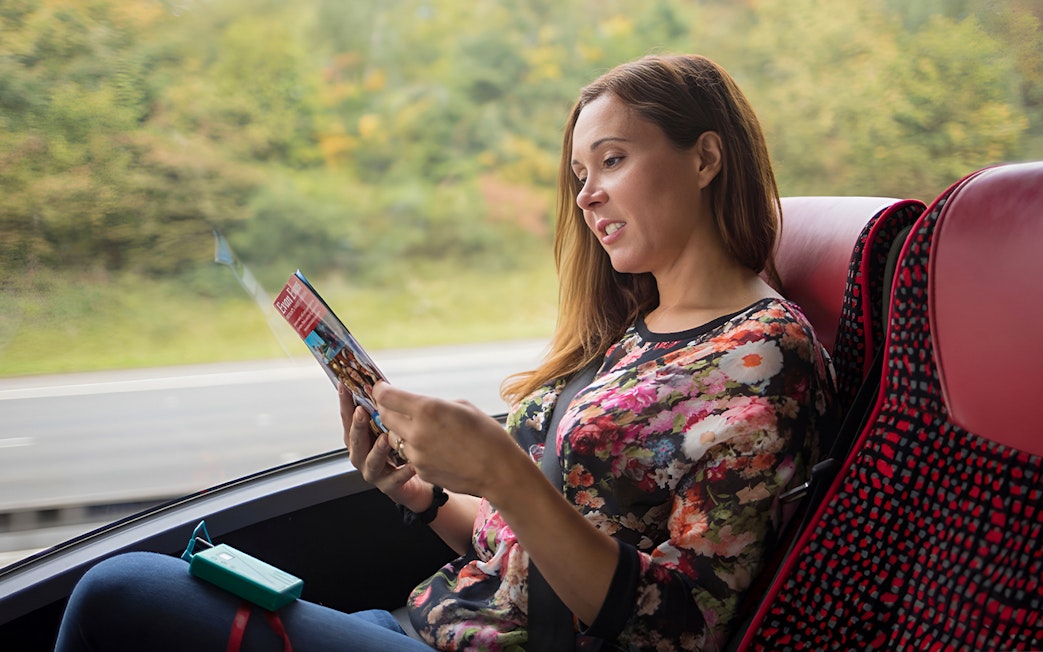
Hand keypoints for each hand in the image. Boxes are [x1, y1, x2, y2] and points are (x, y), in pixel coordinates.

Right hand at [339, 383, 431, 510]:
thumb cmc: (398, 450)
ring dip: (377, 449)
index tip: (344, 386)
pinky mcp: (388, 486)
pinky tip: (412, 464)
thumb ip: (383, 411)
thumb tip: (382, 384)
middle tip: (362, 411)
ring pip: (371, 461)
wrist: (412, 483)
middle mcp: (361, 455)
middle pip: (354, 440)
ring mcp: (372, 472)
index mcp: (358, 439)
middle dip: (357, 425)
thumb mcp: (390, 427)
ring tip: (385, 439)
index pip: (347, 418)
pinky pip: (395, 479)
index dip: (344, 403)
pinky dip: (403, 471)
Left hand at [371, 381, 528, 499]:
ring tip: (419, 428)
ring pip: (394, 438)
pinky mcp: (420, 471)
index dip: (381, 390)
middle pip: (384, 416)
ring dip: (400, 430)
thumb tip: (418, 406)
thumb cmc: (487, 434)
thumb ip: (434, 404)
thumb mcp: (462, 407)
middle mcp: (416, 432)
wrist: (499, 471)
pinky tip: (435, 448)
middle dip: (387, 409)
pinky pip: (409, 455)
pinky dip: (415, 449)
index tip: (381, 388)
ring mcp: (416, 455)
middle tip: (393, 405)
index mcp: (427, 409)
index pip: (387, 396)